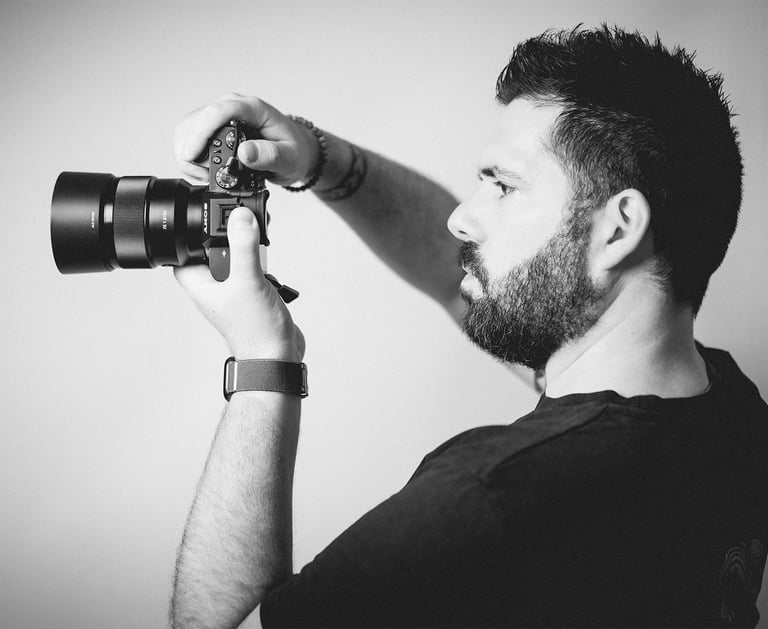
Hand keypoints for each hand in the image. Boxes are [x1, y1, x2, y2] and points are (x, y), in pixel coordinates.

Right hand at [174, 93, 318, 185]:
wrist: (295, 150)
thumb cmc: (294, 151)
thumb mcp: (289, 158)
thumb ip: (270, 156)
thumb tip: (246, 153)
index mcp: (252, 109)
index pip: (218, 113)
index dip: (200, 134)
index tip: (191, 156)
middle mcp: (232, 107)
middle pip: (195, 121)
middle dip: (192, 151)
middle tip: (206, 177)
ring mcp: (220, 116)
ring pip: (187, 129)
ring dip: (188, 156)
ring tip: (206, 177)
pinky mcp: (213, 127)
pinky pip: (190, 137)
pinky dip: (190, 157)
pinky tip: (203, 172)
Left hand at [174, 207, 304, 362]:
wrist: (277, 356)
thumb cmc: (255, 330)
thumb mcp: (248, 280)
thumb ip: (244, 247)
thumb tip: (240, 217)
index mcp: (200, 284)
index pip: (183, 250)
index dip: (192, 232)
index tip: (208, 217)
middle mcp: (213, 287)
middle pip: (212, 249)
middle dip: (229, 238)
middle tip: (243, 230)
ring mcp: (231, 292)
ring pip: (234, 259)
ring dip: (248, 252)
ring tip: (259, 253)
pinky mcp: (249, 295)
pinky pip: (251, 271)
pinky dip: (261, 266)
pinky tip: (269, 272)